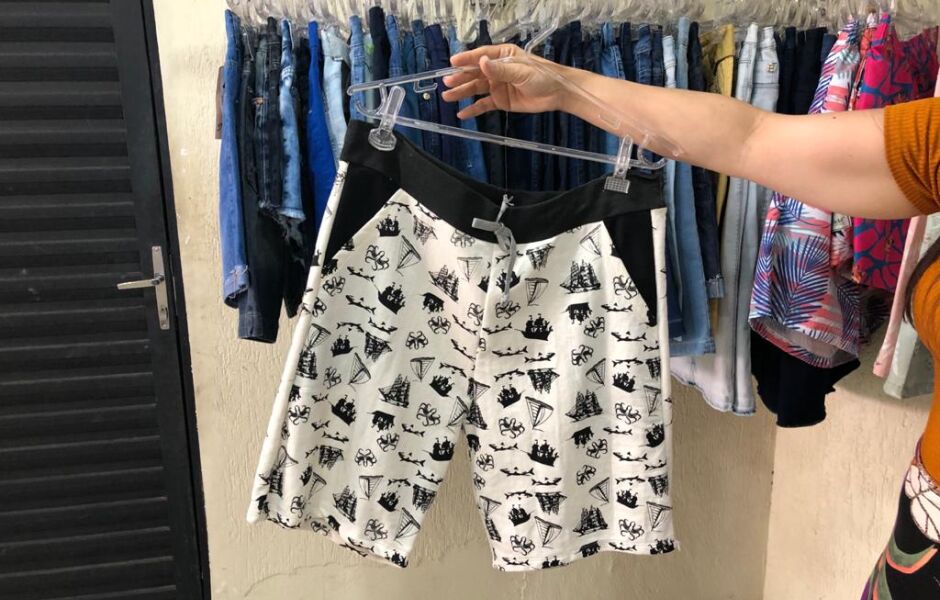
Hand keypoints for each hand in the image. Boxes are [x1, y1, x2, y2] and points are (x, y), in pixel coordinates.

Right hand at [442, 44, 573, 118]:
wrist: (557, 94)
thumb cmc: (542, 76)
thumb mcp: (521, 71)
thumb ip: (500, 69)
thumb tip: (482, 62)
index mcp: (503, 56)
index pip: (481, 56)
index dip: (467, 59)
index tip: (452, 62)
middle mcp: (497, 70)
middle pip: (475, 74)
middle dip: (460, 78)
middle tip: (446, 83)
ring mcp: (498, 86)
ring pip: (476, 89)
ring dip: (462, 93)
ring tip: (448, 97)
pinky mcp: (501, 101)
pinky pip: (484, 104)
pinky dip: (473, 109)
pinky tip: (462, 114)